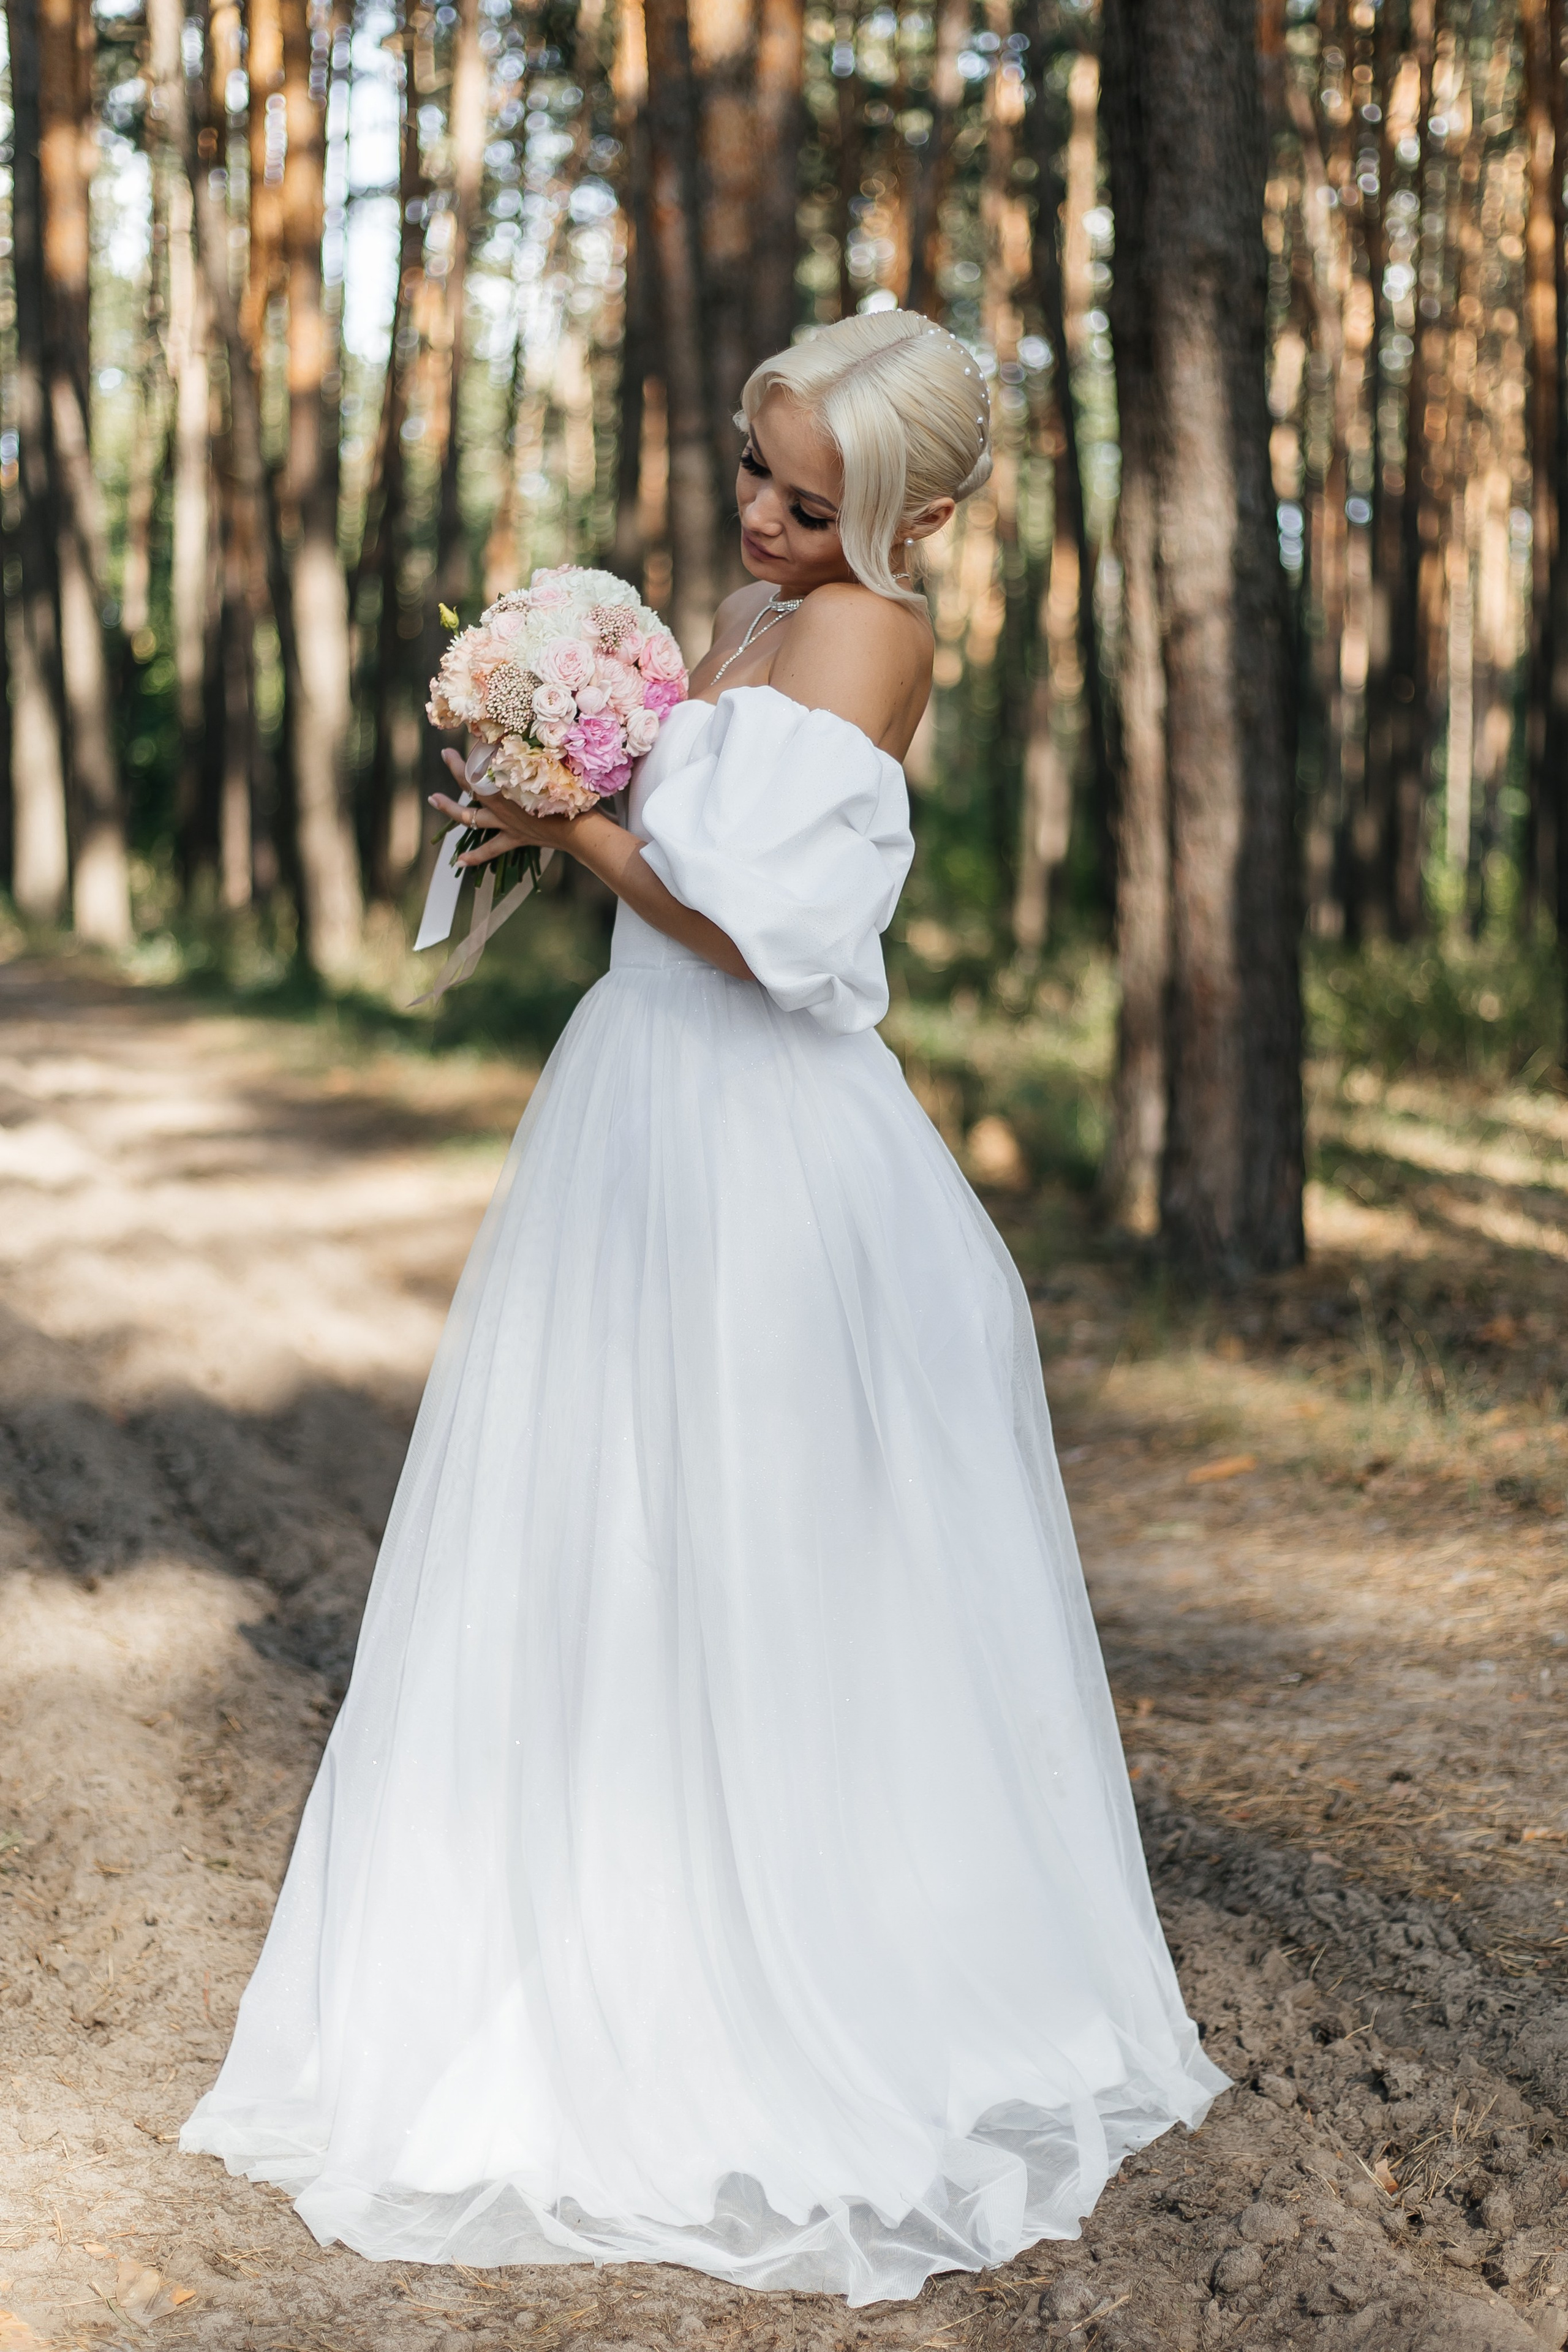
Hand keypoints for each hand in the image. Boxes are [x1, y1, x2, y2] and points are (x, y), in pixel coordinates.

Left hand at [430, 749, 593, 865]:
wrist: (578, 831)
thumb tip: (527, 733)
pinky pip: (491, 850)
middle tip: (445, 753)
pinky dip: (475, 857)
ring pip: (470, 818)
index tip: (472, 733)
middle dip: (455, 769)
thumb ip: (538, 752)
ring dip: (450, 809)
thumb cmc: (570, 798)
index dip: (472, 750)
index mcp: (506, 789)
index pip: (480, 768)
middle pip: (469, 787)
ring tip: (433, 799)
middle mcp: (500, 807)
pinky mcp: (515, 838)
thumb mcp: (553, 769)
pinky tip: (460, 862)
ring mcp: (505, 824)